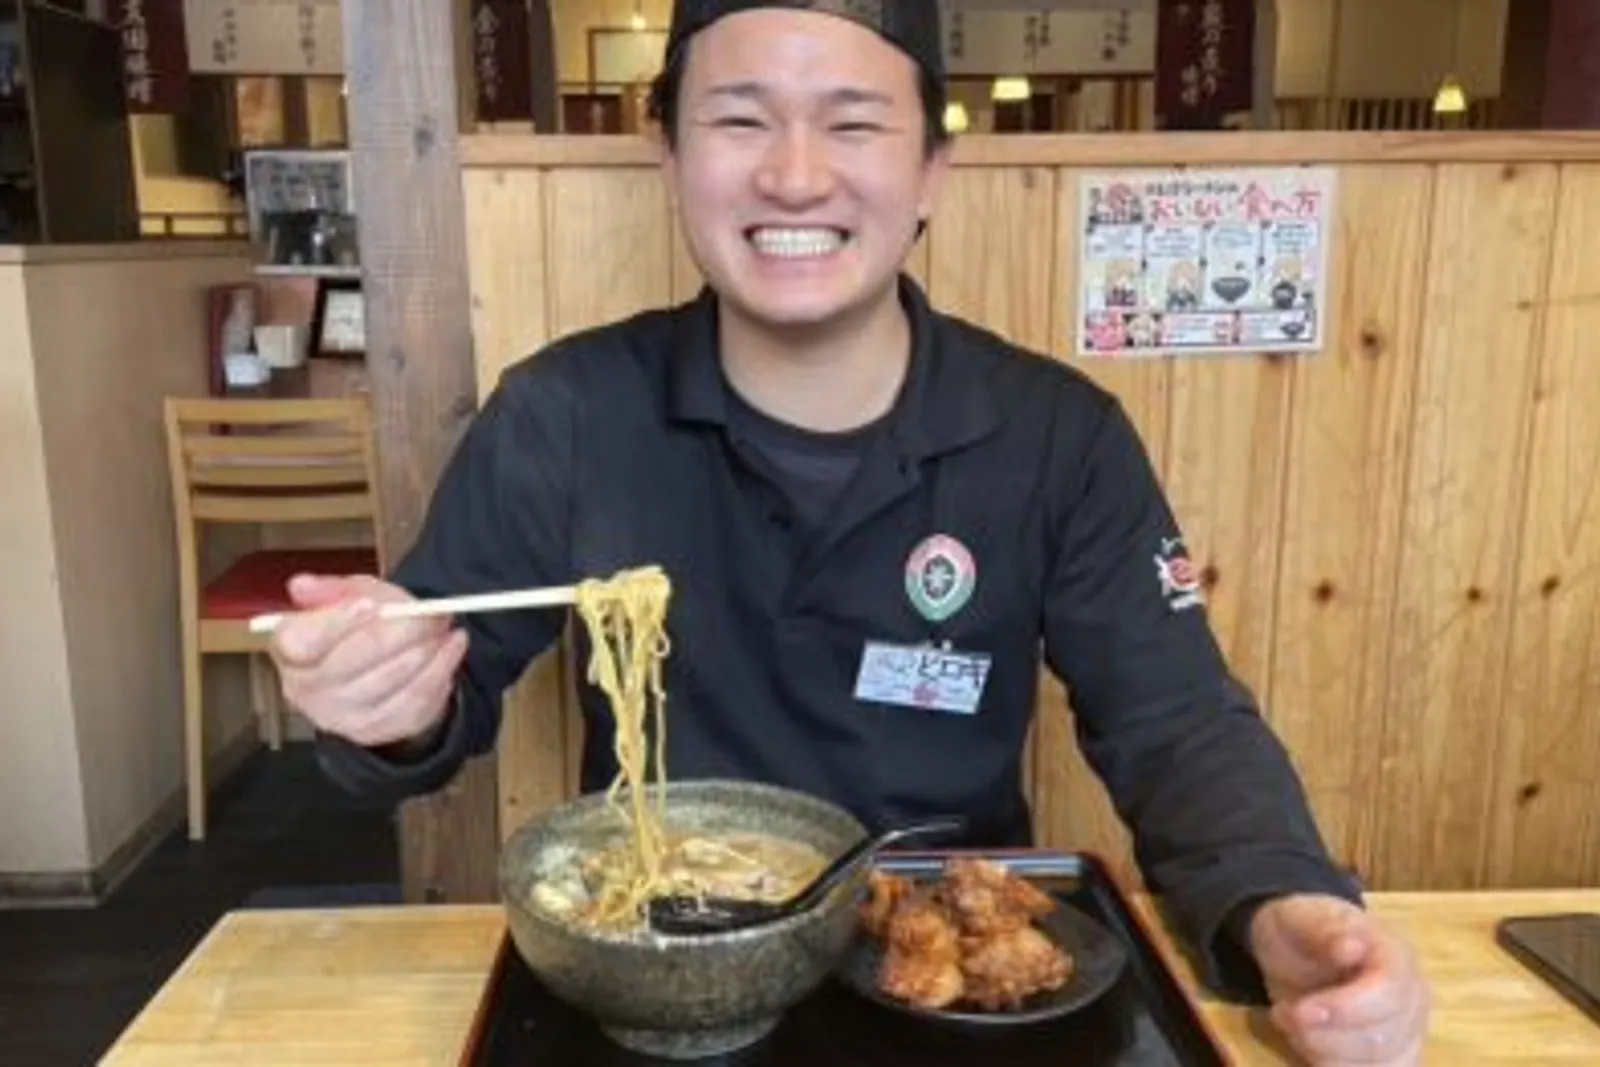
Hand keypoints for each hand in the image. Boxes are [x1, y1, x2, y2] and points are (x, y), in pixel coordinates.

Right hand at [269, 573, 467, 748]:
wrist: (375, 670)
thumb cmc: (356, 629)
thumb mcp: (347, 597)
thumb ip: (333, 589)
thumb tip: (302, 586)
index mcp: (291, 652)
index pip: (304, 642)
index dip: (338, 622)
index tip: (372, 605)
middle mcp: (307, 690)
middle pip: (356, 660)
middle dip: (402, 631)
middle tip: (432, 614)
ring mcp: (340, 716)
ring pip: (391, 682)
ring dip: (427, 652)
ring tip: (445, 629)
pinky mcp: (374, 731)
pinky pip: (414, 704)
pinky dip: (439, 674)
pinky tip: (450, 652)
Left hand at [1249, 893, 1429, 1065]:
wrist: (1297, 948)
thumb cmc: (1303, 929)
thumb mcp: (1303, 918)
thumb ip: (1326, 930)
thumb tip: (1351, 947)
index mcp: (1398, 957)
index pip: (1390, 993)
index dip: (1345, 1009)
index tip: (1300, 1011)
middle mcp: (1414, 1000)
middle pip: (1382, 1039)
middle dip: (1323, 1035)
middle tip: (1284, 1013)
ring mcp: (1407, 1035)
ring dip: (1324, 1055)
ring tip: (1294, 1026)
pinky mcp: (1392, 1060)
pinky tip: (1309, 1048)